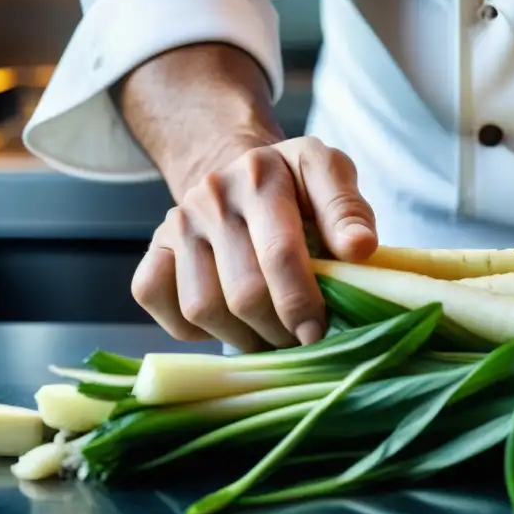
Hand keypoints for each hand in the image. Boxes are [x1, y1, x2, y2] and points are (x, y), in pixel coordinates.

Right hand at [132, 137, 377, 351]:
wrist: (239, 172)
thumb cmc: (295, 183)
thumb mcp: (329, 175)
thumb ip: (348, 209)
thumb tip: (361, 249)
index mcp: (261, 176)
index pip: (280, 254)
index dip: (302, 302)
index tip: (321, 332)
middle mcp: (212, 197)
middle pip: (243, 292)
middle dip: (279, 330)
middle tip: (302, 341)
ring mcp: (177, 224)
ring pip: (201, 307)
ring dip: (242, 337)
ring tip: (272, 337)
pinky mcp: (152, 249)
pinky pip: (158, 301)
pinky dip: (192, 328)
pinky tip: (228, 321)